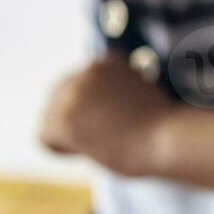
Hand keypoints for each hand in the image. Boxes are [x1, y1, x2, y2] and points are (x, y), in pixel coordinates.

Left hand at [38, 53, 173, 176]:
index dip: (91, 105)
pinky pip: (44, 137)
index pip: (81, 82)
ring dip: (67, 132)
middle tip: (99, 137)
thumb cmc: (163, 124)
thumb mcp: (140, 92)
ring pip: (50, 116)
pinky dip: (60, 149)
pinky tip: (85, 152)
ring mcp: (73, 94)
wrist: (169, 137)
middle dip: (75, 116)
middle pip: (60, 95)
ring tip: (95, 145)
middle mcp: (85, 72)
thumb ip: (116, 91)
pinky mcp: (65, 119)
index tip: (108, 122)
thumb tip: (96, 109)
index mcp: (107, 61)